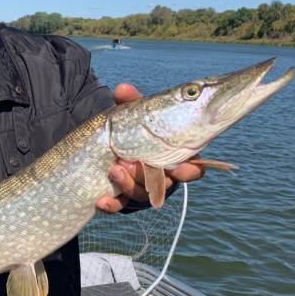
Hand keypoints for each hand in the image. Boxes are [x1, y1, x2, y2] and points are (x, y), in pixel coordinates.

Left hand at [95, 83, 204, 213]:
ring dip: (128, 184)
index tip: (181, 168)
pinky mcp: (123, 198)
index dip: (190, 171)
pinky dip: (111, 205)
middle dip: (151, 178)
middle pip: (165, 184)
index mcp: (175, 155)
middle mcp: (162, 176)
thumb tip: (122, 89)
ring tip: (113, 170)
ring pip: (141, 194)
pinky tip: (101, 201)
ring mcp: (143, 188)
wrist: (104, 147)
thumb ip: (131, 103)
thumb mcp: (132, 115)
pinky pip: (120, 206)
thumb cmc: (131, 129)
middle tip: (135, 166)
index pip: (193, 168)